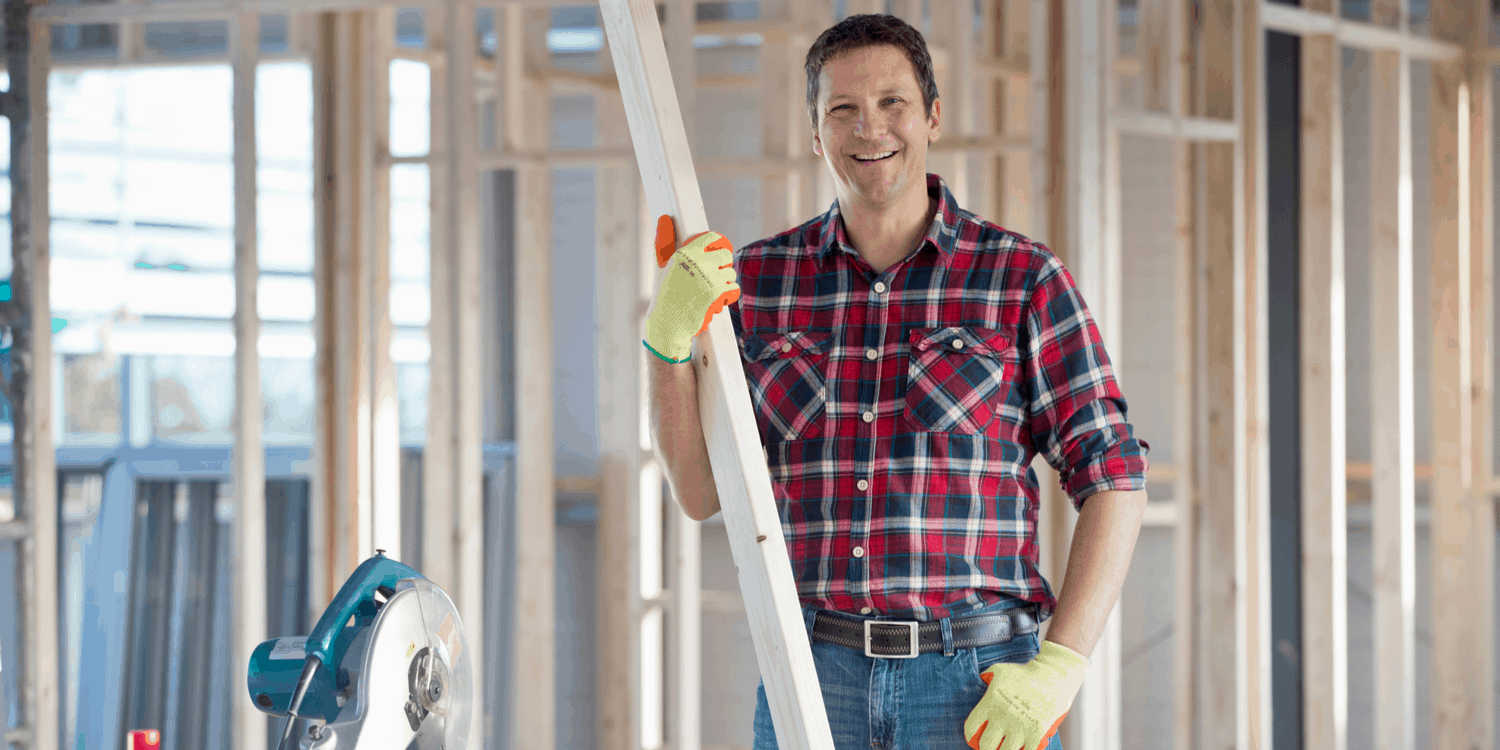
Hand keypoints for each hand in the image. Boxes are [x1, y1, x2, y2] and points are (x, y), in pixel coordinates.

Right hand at [642, 215, 739, 362]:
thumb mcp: (662, 267)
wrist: (667, 324)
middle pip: (726, 255)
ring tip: (712, 290)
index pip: (712, 238)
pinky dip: (728, 296)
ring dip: (725, 282)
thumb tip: (664, 219)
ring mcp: (708, 276)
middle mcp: (697, 261)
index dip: (719, 244)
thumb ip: (665, 243)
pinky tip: (718, 299)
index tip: (718, 252)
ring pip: (731, 273)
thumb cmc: (664, 296)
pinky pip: (733, 288)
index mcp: (684, 252)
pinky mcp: (717, 292)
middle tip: (715, 275)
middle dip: (723, 265)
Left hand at [963, 640, 1089, 749]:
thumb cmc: (1026, 673)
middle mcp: (1002, 717)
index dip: (971, 735)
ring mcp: (1019, 727)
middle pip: (986, 745)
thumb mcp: (1000, 670)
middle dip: (987, 747)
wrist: (1053, 675)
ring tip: (1006, 746)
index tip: (974, 738)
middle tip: (991, 745)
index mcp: (990, 703)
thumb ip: (987, 677)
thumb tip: (982, 680)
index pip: (971, 727)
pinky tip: (1023, 747)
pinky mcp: (1036, 733)